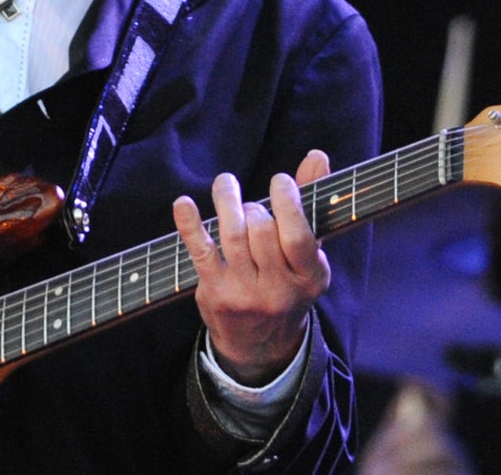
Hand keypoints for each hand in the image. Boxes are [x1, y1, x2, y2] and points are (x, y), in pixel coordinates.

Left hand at [171, 149, 332, 384]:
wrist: (260, 344)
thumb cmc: (286, 282)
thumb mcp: (308, 253)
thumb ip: (312, 204)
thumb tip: (317, 156)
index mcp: (310, 278)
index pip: (298, 236)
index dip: (288, 202)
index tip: (280, 180)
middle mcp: (279, 290)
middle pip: (262, 232)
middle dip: (254, 207)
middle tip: (251, 204)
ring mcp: (245, 294)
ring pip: (232, 236)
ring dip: (226, 201)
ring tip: (226, 183)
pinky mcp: (215, 294)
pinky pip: (201, 252)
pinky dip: (190, 224)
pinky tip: (183, 203)